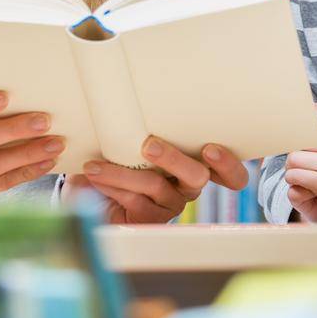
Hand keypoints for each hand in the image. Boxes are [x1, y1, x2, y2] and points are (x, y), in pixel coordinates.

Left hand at [69, 138, 248, 223]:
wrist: (89, 194)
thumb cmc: (114, 157)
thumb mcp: (129, 139)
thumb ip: (139, 127)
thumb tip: (126, 98)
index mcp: (192, 160)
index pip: (228, 171)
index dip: (227, 165)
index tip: (210, 149)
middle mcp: (187, 185)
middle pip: (197, 176)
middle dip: (174, 159)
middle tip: (149, 145)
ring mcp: (170, 204)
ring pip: (156, 185)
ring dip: (124, 173)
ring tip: (97, 166)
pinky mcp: (151, 220)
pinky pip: (135, 201)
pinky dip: (112, 185)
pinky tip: (95, 177)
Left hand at [283, 103, 316, 221]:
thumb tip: (306, 100)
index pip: (308, 118)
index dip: (297, 127)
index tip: (297, 137)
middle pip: (296, 139)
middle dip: (294, 150)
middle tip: (302, 160)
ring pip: (292, 159)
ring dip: (291, 168)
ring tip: (303, 172)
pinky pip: (293, 175)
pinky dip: (293, 180)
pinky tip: (304, 184)